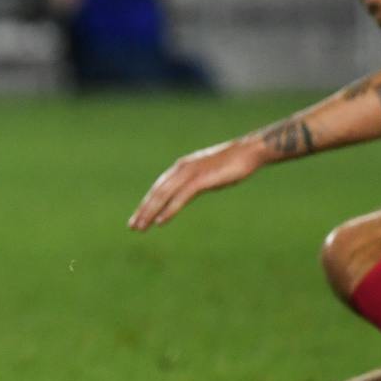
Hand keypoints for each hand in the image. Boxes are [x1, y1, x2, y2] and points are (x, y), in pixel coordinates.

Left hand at [128, 138, 264, 231]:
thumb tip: (187, 193)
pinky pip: (180, 197)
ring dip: (150, 212)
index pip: (158, 188)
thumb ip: (194, 183)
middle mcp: (180, 169)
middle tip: (132, 227)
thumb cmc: (230, 164)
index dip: (146, 203)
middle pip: (156, 193)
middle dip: (143, 210)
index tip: (137, 218)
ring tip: (141, 227)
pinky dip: (168, 210)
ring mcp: (190, 174)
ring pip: (164, 196)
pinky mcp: (201, 180)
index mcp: (180, 168)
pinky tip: (160, 221)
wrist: (248, 152)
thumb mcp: (207, 174)